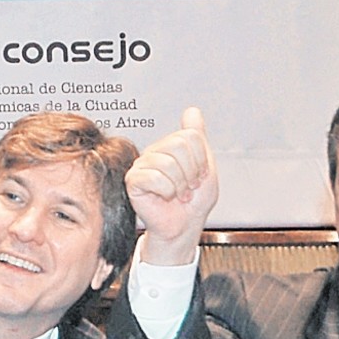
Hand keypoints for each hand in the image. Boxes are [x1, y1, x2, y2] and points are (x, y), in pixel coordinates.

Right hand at [125, 107, 218, 264]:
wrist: (184, 226)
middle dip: (190, 172)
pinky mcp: (133, 181)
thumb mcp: (206, 166)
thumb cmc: (193, 202)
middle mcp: (155, 152)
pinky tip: (164, 197)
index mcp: (171, 146)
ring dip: (179, 185)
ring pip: (167, 162)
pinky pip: (153, 177)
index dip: (200, 160)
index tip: (198, 175)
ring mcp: (142, 165)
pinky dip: (166, 191)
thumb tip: (192, 111)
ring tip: (178, 194)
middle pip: (178, 145)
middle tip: (188, 187)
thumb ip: (198, 138)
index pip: (190, 136)